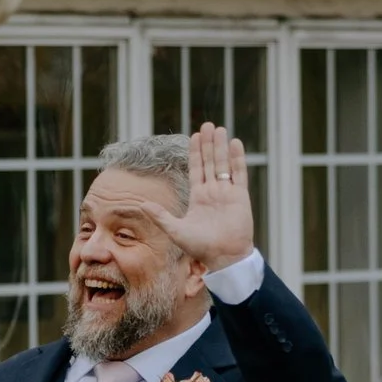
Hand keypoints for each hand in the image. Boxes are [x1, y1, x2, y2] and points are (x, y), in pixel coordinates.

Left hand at [95, 122, 253, 273]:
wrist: (224, 257)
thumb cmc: (200, 247)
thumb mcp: (175, 230)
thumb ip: (159, 216)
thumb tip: (140, 204)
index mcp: (198, 198)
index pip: (196, 169)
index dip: (195, 153)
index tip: (194, 136)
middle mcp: (213, 192)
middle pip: (210, 162)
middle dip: (208, 144)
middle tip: (208, 125)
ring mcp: (227, 193)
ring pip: (224, 164)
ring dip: (221, 146)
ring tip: (219, 128)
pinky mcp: (240, 196)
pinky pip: (239, 173)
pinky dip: (237, 158)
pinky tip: (234, 143)